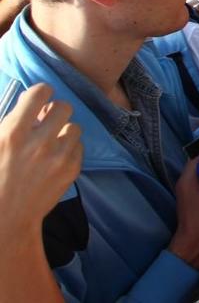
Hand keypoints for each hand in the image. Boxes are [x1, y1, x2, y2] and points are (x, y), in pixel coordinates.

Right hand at [0, 83, 82, 234]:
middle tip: (45, 123)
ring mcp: (59, 156)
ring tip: (50, 143)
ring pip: (74, 127)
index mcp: (13, 133)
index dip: (40, 93)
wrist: (6, 217)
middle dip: (54, 112)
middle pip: (64, 107)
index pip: (40, 92)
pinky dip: (69, 149)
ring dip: (63, 131)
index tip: (38, 100)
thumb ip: (11, 122)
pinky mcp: (72, 169)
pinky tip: (55, 159)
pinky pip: (79, 146)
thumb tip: (29, 99)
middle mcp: (39, 142)